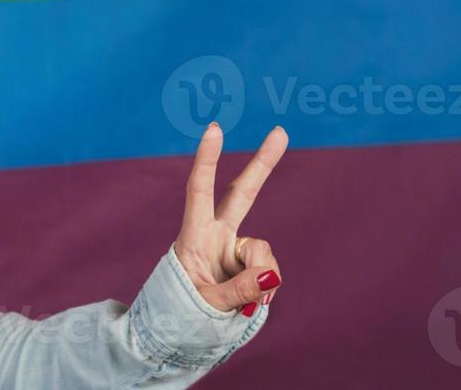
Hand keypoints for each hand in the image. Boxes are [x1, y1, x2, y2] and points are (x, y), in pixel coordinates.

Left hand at [173, 122, 287, 316]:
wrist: (179, 332)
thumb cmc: (180, 313)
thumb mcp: (206, 305)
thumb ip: (238, 291)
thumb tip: (270, 274)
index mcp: (194, 237)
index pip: (200, 191)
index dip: (207, 160)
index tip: (215, 129)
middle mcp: (217, 236)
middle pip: (243, 194)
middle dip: (263, 164)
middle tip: (280, 131)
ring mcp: (236, 251)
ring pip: (264, 253)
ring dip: (262, 280)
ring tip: (243, 303)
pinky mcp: (251, 268)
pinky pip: (271, 273)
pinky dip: (267, 290)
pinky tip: (254, 303)